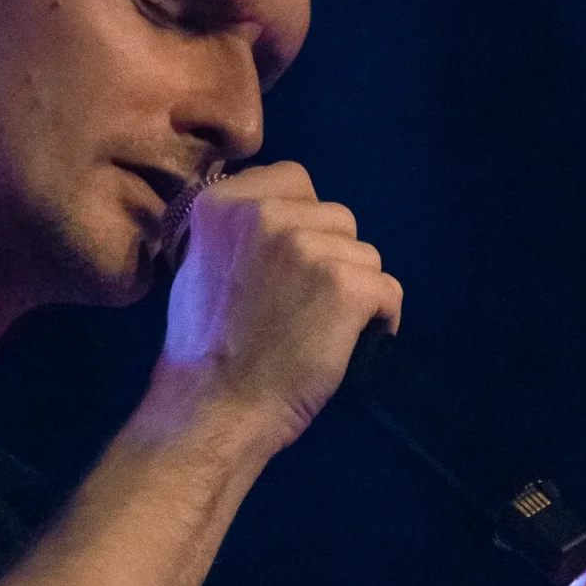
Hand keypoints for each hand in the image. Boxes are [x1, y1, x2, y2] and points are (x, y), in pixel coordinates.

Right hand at [153, 163, 402, 450]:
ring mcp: (308, 246)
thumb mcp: (197, 266)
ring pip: (364, 254)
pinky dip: (379, 319)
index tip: (290, 262)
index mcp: (223, 203)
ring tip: (323, 328)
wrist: (212, 406)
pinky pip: (388, 290)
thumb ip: (236, 233)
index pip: (294, 179)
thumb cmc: (201, 351)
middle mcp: (266, 213)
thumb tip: (278, 217)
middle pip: (336, 216)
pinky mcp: (346, 284)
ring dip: (353, 288)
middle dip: (330, 256)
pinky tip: (353, 343)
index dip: (302, 220)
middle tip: (304, 304)